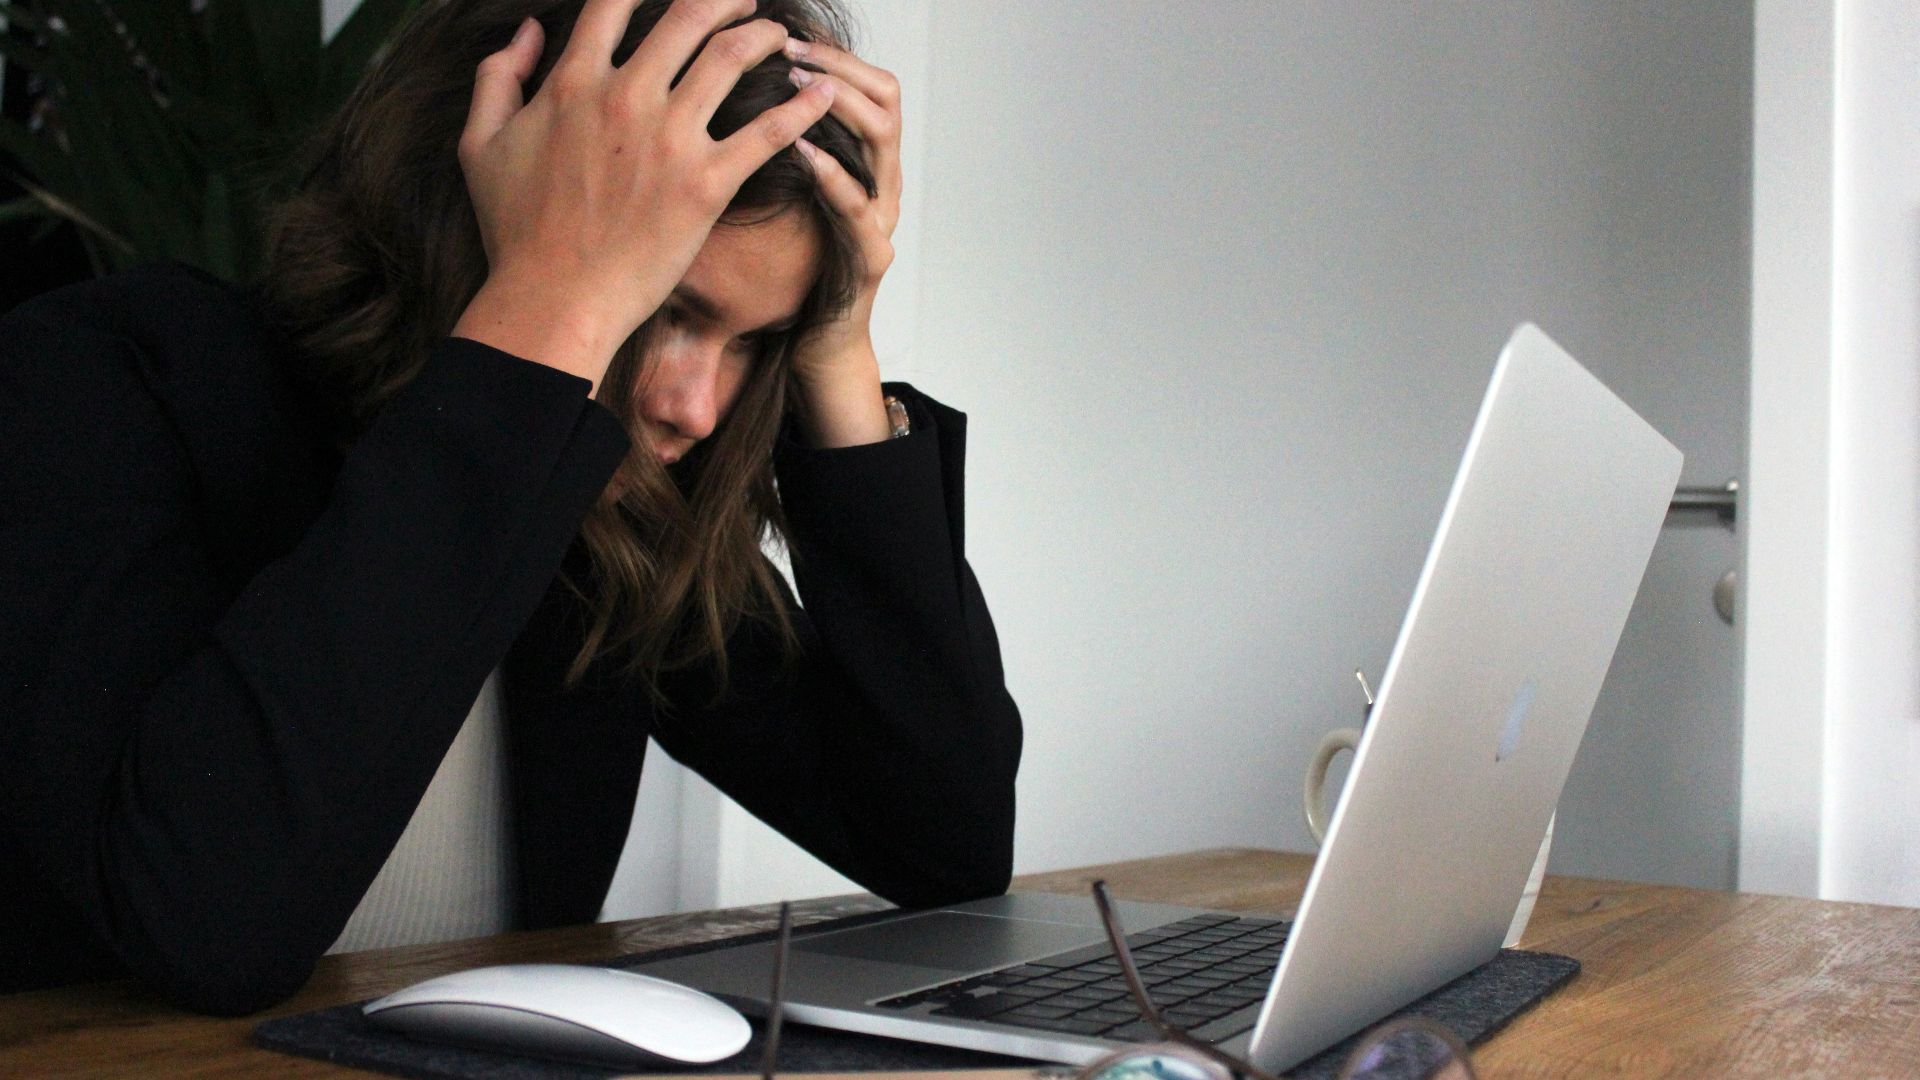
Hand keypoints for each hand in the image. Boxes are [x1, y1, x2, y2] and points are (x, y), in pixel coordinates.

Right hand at [450, 0, 836, 393]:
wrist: (553, 299)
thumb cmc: (516, 231)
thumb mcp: (480, 144)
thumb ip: (498, 77)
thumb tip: (528, 32)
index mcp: (573, 82)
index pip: (615, 1)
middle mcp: (626, 97)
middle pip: (688, 16)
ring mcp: (669, 140)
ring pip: (731, 59)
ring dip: (763, 37)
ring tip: (782, 36)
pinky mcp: (706, 185)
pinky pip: (767, 132)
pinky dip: (801, 107)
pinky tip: (824, 93)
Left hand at [784, 38, 901, 447]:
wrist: (814, 345)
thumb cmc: (791, 270)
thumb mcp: (779, 196)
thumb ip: (768, 147)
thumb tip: (722, 90)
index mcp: (861, 161)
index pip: (866, 81)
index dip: (833, 51)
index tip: (786, 32)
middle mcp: (882, 181)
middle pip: (885, 96)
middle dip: (837, 65)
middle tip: (789, 48)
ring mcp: (882, 217)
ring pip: (883, 139)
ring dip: (838, 104)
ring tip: (794, 84)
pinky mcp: (871, 257)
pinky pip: (859, 206)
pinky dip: (831, 173)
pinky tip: (800, 149)